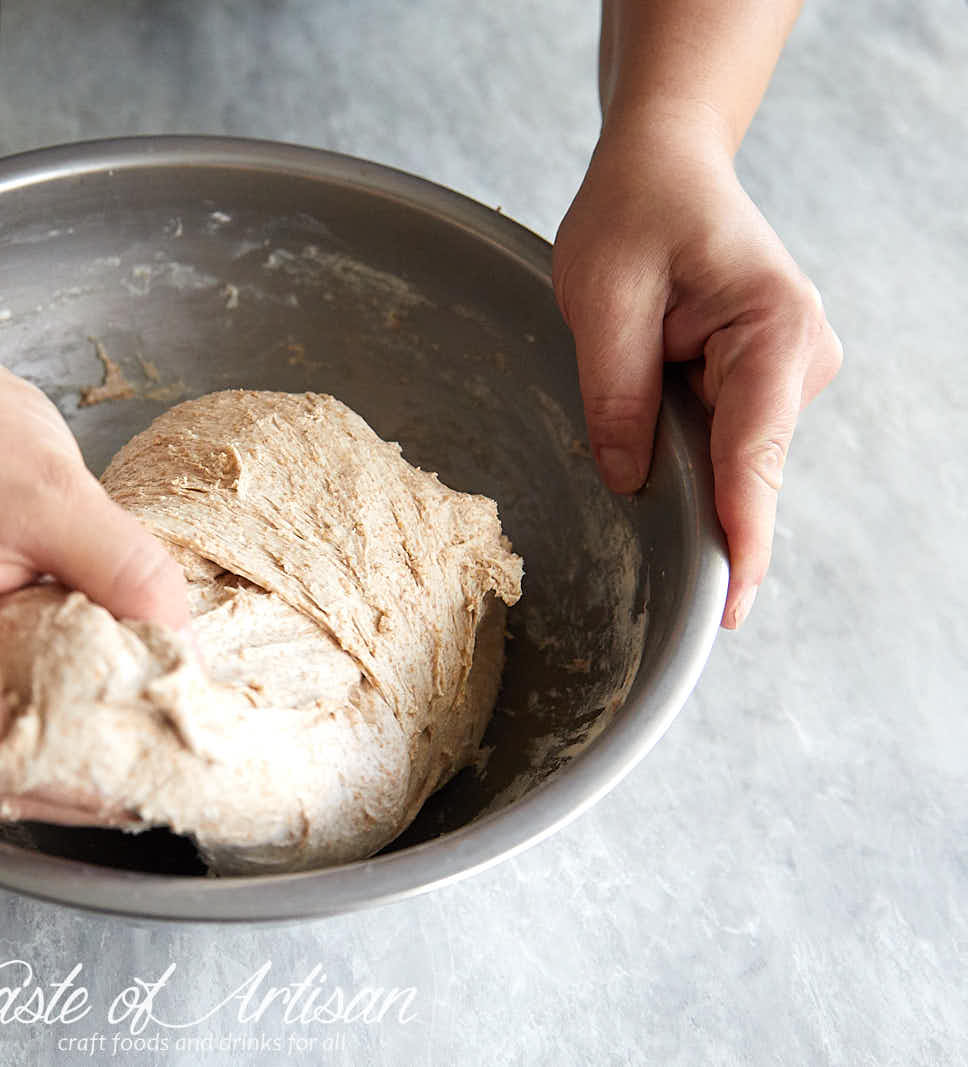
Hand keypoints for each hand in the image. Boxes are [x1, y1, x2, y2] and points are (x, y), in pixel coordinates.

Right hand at [0, 324, 189, 821]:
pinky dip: (25, 733)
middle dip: (69, 780)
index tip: (152, 769)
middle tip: (158, 778)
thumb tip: (184, 650)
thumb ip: (123, 569)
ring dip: (50, 765)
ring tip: (132, 757)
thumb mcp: (53, 486)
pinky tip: (85, 724)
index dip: (71, 770)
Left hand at [553, 114, 841, 628]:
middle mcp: (798, 357)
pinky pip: (720, 438)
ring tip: (634, 383)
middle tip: (633, 487)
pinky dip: (682, 444)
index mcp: (774, 328)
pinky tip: (650, 414)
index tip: (732, 604)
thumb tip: (628, 482)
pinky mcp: (760, 381)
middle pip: (745, 465)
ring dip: (678, 458)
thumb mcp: (603, 298)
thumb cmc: (634, 214)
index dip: (742, 534)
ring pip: (730, 456)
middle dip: (694, 498)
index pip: (755, 453)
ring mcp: (786, 372)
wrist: (664, 167)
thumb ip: (616, 393)